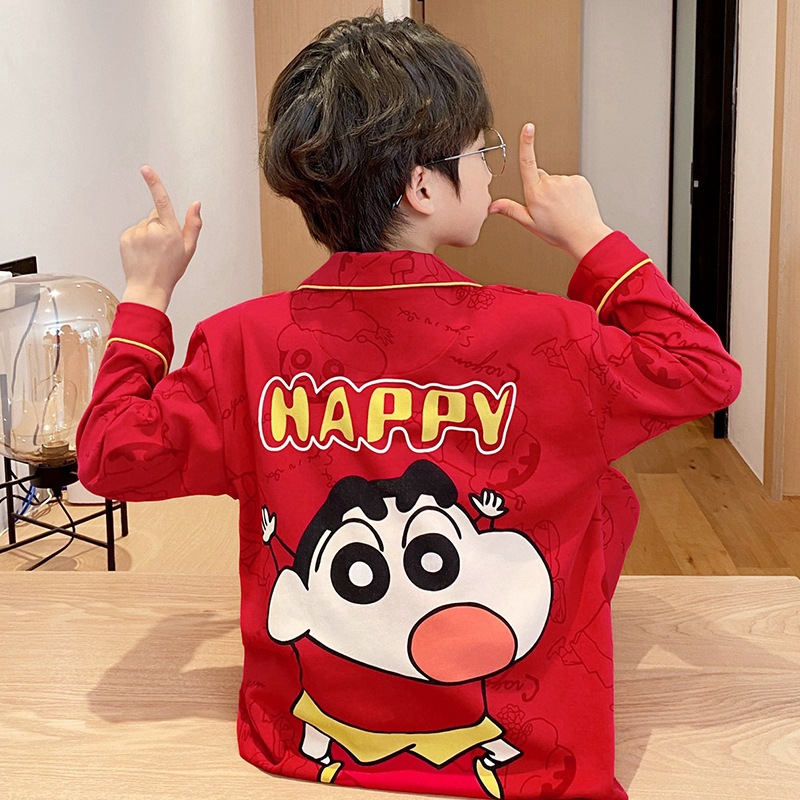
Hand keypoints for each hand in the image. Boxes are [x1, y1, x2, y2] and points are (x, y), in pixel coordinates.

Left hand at [119, 166, 201, 311]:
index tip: (146, 170)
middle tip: (163, 247)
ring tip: (152, 252)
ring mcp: (136, 234)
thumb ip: (194, 224)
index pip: (162, 202)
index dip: (154, 183)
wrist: (148, 288)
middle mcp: (151, 230)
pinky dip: (138, 239)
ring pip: (145, 224)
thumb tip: (196, 204)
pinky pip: (134, 231)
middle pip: (156, 216)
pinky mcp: (125, 237)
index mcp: (169, 232)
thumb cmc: (170, 270)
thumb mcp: (189, 249)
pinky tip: (142, 253)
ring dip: (148, 234)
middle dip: (160, 226)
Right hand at [489, 123, 612, 261]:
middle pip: (540, 177)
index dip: (526, 143)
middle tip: (548, 208)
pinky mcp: (579, 180)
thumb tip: (491, 206)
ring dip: (556, 192)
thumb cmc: (557, 232)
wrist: (584, 235)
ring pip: (556, 181)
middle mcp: (550, 183)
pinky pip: (570, 182)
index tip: (528, 127)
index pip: (528, 162)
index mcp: (535, 193)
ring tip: (562, 209)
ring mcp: (566, 180)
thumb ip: (510, 210)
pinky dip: (570, 191)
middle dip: (541, 188)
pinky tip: (571, 204)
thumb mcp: (529, 222)